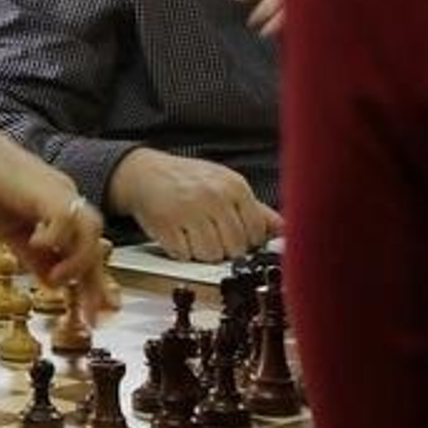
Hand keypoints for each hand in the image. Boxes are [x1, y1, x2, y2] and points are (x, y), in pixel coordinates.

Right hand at [0, 112, 114, 316]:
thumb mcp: (9, 229)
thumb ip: (32, 254)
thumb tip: (53, 283)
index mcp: (58, 206)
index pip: (85, 248)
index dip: (93, 282)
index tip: (94, 313)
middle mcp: (65, 198)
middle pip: (95, 244)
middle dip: (96, 284)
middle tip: (93, 317)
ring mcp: (56, 191)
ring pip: (91, 231)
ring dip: (78, 261)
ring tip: (57, 278)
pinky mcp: (42, 189)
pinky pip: (65, 218)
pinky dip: (56, 238)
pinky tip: (36, 243)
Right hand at [106, 148, 280, 261]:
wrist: (143, 172)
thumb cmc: (187, 179)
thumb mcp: (225, 184)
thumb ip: (255, 210)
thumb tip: (284, 230)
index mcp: (234, 187)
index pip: (255, 233)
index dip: (247, 242)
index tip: (235, 237)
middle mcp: (213, 197)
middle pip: (234, 248)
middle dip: (224, 249)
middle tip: (211, 235)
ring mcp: (188, 211)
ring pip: (209, 255)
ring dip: (201, 252)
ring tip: (193, 235)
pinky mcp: (165, 224)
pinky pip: (183, 255)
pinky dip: (180, 251)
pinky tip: (177, 234)